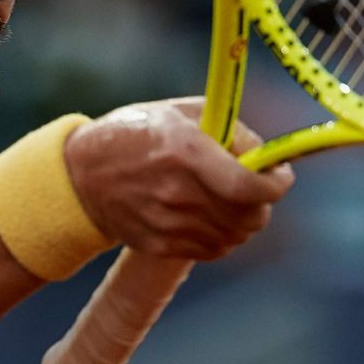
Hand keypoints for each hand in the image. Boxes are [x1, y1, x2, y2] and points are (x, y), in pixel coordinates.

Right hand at [64, 99, 293, 260]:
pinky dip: (223, 237)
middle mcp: (178, 192)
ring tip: (230, 201)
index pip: (249, 185)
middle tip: (255, 187)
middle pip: (249, 216)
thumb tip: (266, 156)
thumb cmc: (136, 133)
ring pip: (235, 237)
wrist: (82, 175)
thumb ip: (230, 130)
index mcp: (186, 151)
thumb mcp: (181, 112)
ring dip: (243, 221)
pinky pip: (213, 250)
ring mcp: (168, 224)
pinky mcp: (160, 245)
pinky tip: (211, 217)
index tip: (281, 176)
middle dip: (262, 202)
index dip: (276, 185)